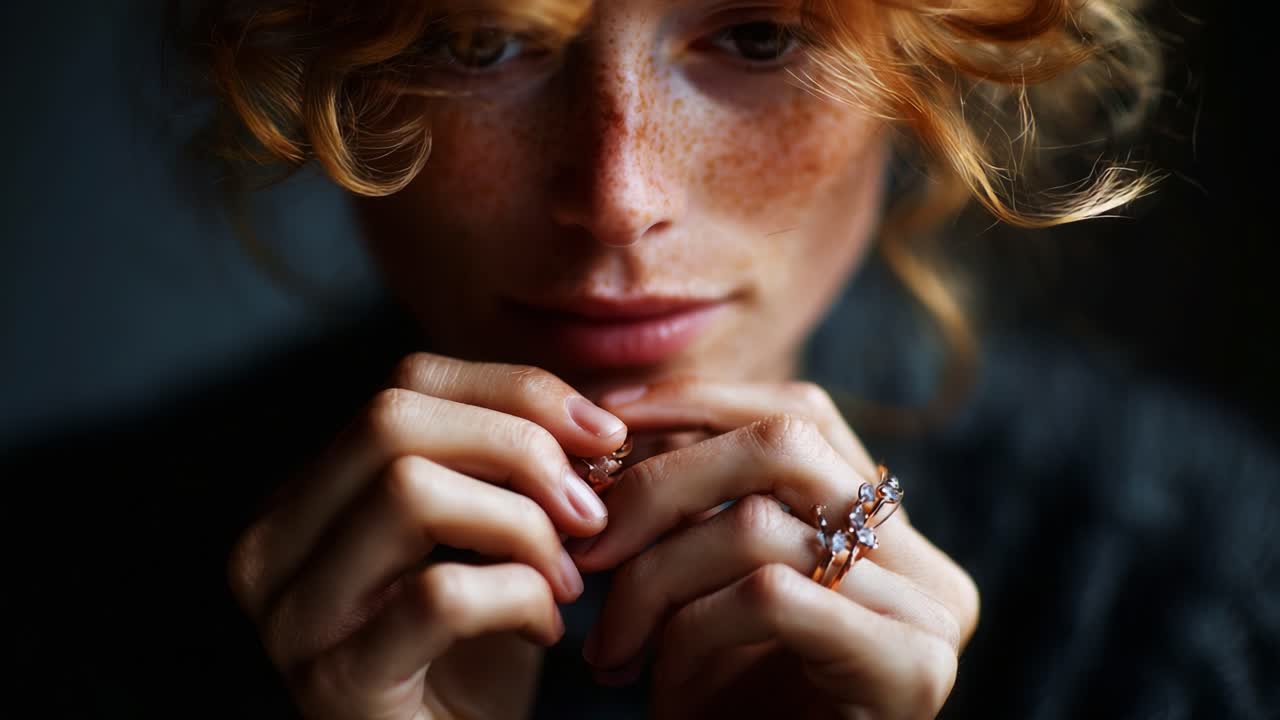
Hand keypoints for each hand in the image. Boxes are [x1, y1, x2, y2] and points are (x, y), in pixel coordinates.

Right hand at [226, 353, 625, 719]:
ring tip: (567, 578)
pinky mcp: (334, 683)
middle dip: (519, 447)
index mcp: (307, 494)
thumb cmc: (478, 652)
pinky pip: (439, 594)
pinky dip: (518, 596)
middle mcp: (273, 544)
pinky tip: (545, 629)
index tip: (602, 436)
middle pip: (392, 420)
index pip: (406, 384)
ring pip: (408, 492)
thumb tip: (588, 414)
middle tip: (589, 509)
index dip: (516, 392)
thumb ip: (511, 466)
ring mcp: (292, 616)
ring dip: (522, 525)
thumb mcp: (489, 538)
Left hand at [574, 379, 979, 719]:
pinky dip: (690, 628)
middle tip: (590, 544)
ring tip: (612, 645)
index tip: (607, 421)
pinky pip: (767, 597)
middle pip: (785, 446)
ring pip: (759, 525)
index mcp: (887, 531)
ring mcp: (928, 611)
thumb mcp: (703, 586)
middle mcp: (923, 560)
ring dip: (654, 581)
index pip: (799, 415)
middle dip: (663, 482)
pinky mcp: (909, 666)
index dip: (701, 402)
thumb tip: (619, 416)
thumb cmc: (724, 710)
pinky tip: (655, 678)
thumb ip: (694, 505)